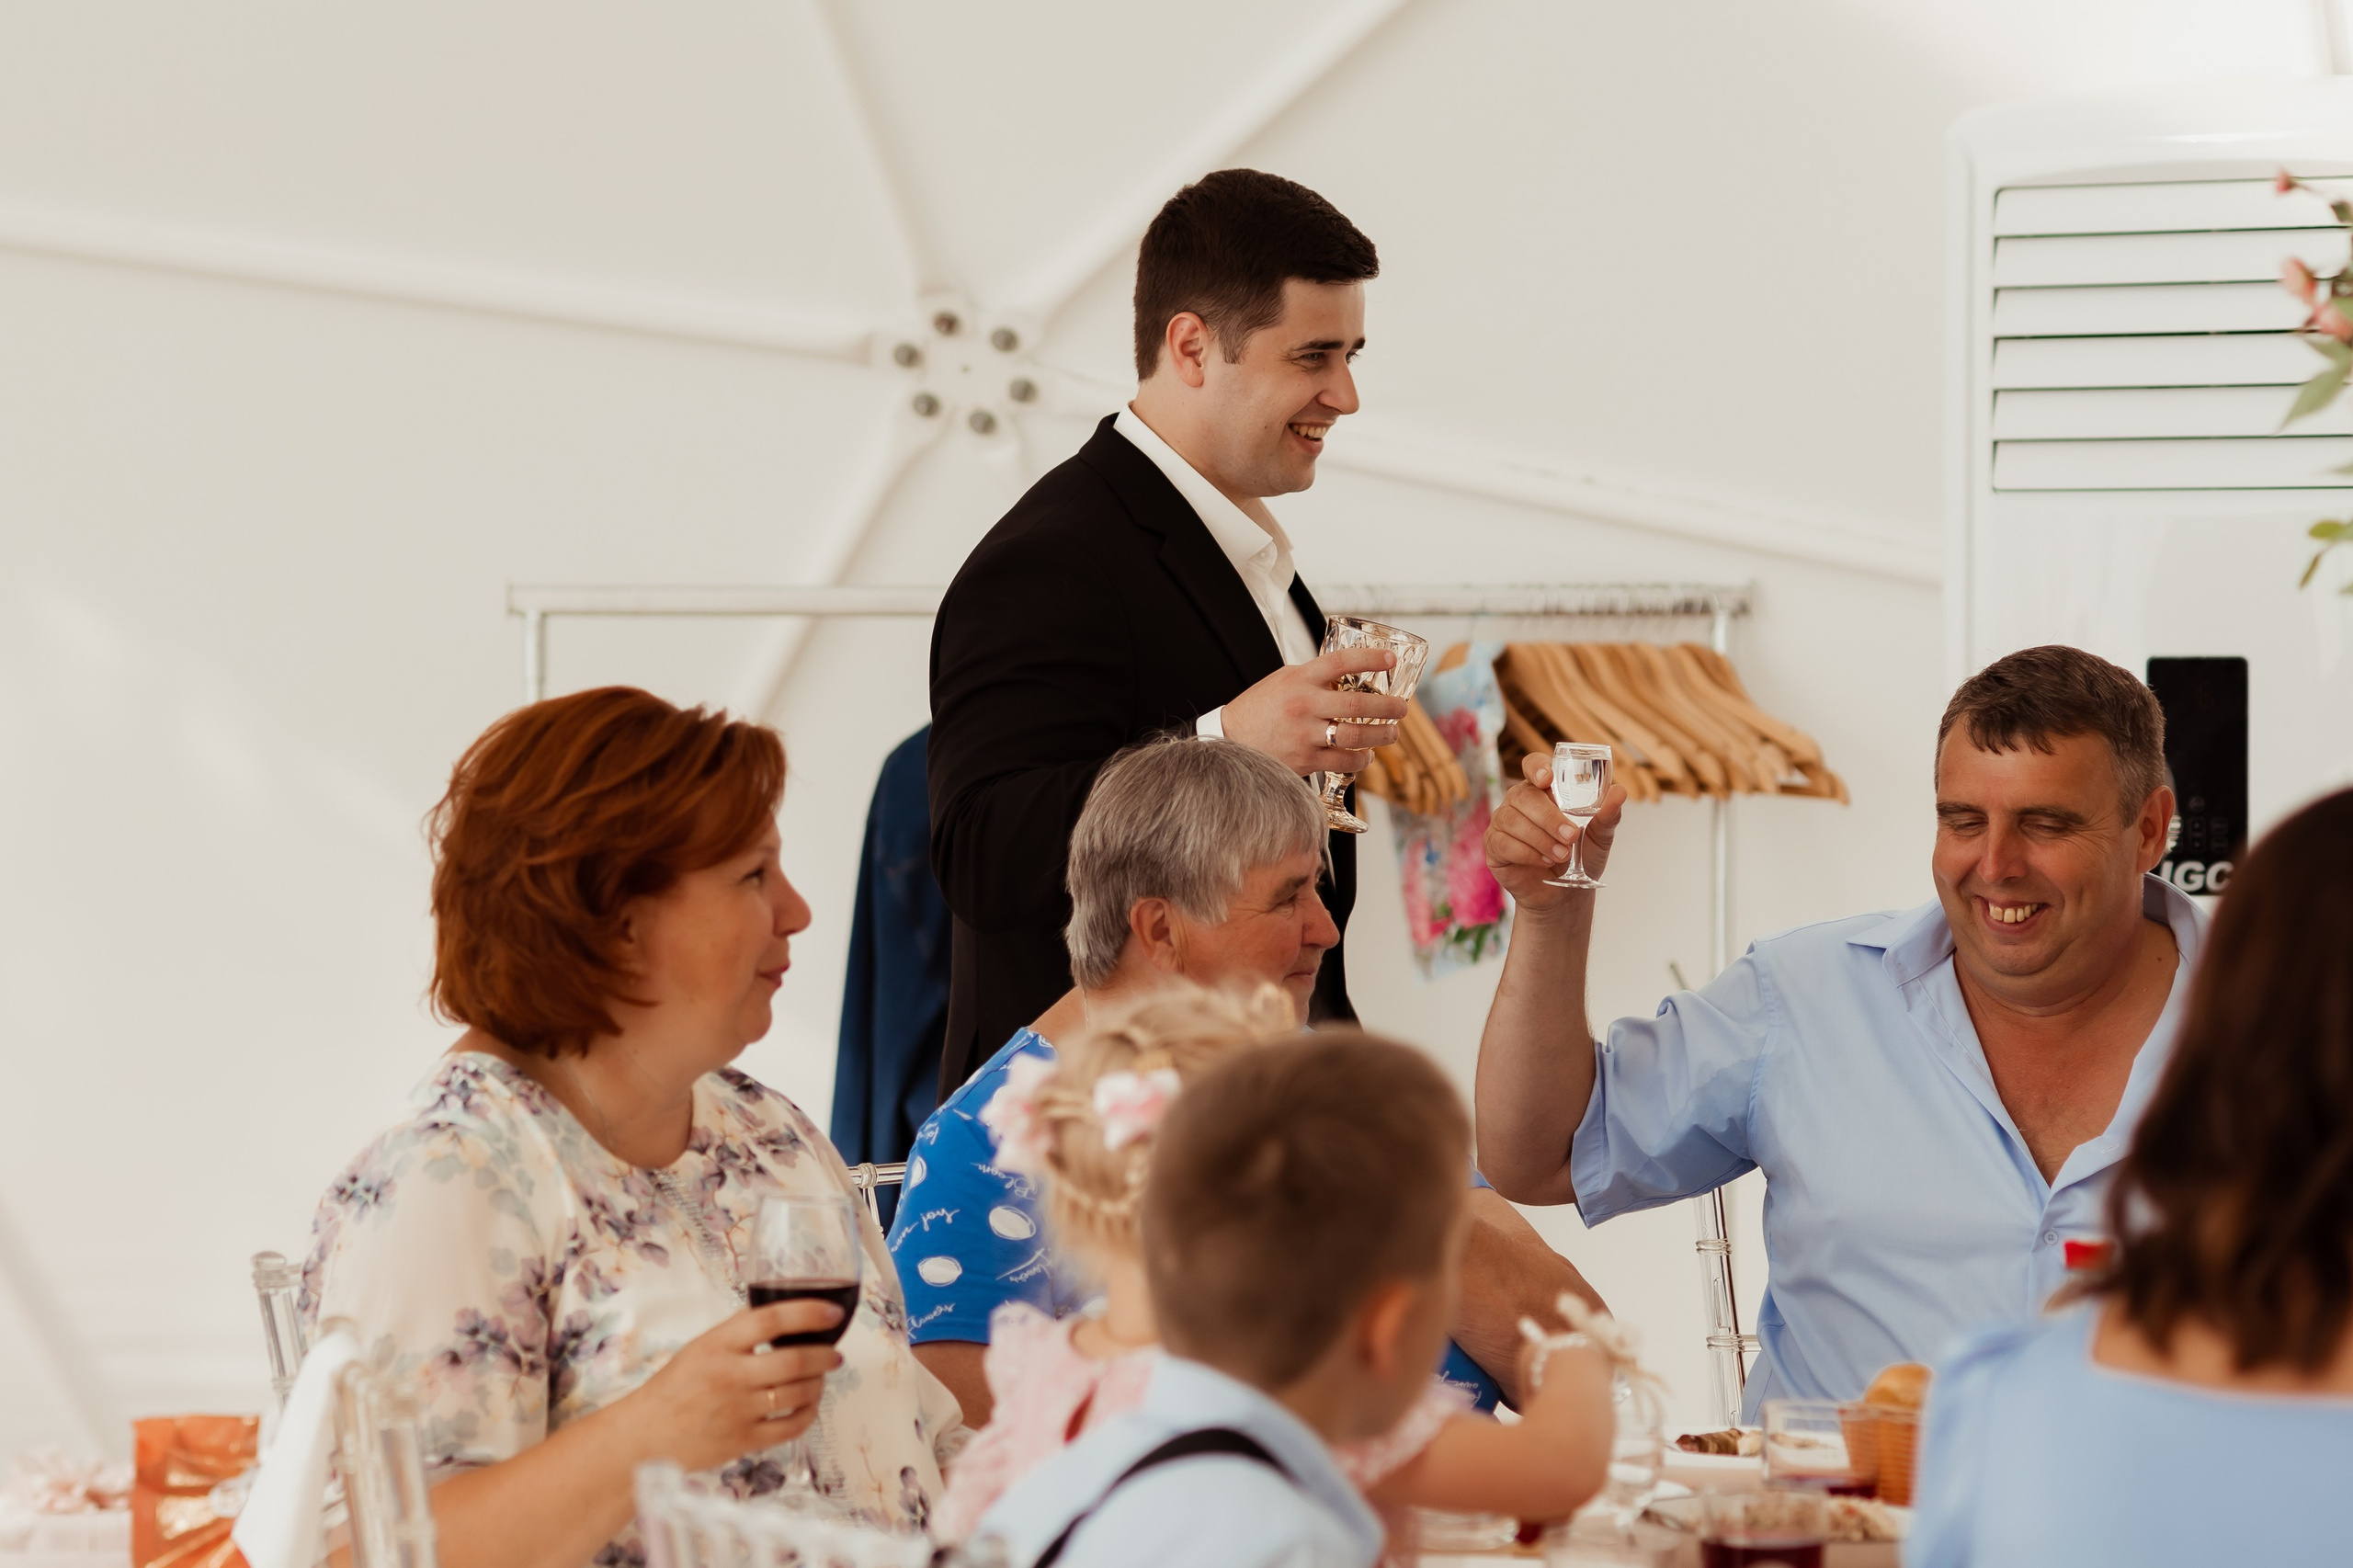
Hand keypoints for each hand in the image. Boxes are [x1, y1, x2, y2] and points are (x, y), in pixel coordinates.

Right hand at [621, 1300, 843, 1471]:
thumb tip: (784, 1315)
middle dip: (825, 1355)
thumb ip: (738, 1332)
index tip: (832, 1313)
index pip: (771, 1319)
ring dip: (818, 1384)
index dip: (809, 1312)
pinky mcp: (743, 1441)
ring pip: (797, 1393)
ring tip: (820, 1378)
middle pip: (794, 1360)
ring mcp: (738, 1410)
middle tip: (834, 1354)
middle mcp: (730, 1375)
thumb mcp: (701, 1347)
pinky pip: (790, 1427)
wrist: (645, 1436)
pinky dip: (808, 1414)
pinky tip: (808, 1406)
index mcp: (718, 1345)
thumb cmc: (675, 1388)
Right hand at [1219, 648, 1408, 775]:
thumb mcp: (1285, 680)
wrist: (1232, 739)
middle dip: (1388, 706)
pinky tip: (1367, 755)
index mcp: (1300, 679)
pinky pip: (1344, 761)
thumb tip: (1354, 673)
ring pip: (1355, 736)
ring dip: (1382, 735)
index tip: (1391, 659)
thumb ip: (1316, 677)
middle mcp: (1304, 705)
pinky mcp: (1305, 760)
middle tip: (1402, 708)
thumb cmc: (1262, 707)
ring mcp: (1304, 734)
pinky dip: (1362, 759)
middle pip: (1357, 703)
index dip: (1369, 659)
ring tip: (1392, 733)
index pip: (1340, 662)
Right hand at [1484, 752, 1626, 911]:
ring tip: (1562, 855)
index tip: (1546, 779)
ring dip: (1540, 839)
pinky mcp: (1494, 845)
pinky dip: (1527, 853)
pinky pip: (1503, 842)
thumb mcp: (1600, 836)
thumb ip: (1608, 815)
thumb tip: (1618, 792)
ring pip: (1512, 820)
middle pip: (1524, 796)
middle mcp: (1519, 801)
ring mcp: (1503, 822)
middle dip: (1548, 817)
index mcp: (1544, 789)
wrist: (1566, 895)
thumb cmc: (1580, 858)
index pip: (1533, 765)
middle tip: (1571, 837)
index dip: (1537, 767)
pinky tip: (1544, 861)